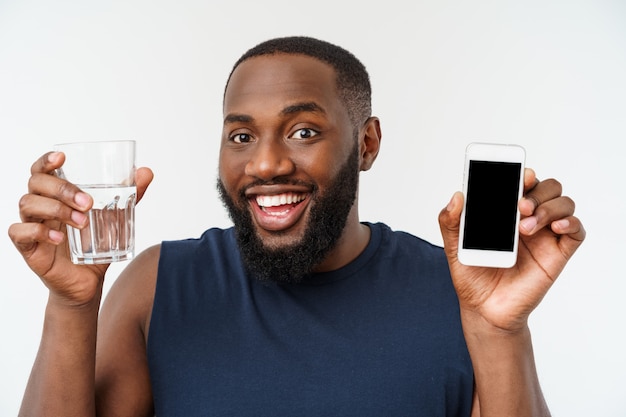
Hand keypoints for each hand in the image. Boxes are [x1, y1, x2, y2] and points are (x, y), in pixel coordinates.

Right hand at [8, 151, 153, 306]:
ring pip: (28, 203)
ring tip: (81, 222)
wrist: (88, 281)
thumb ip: (130, 195)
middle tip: (88, 203)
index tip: (61, 157)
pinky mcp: (27, 247)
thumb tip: (147, 172)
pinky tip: (59, 238)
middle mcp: (40, 206)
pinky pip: (19, 232)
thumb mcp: (116, 218)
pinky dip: (39, 232)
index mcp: (56, 195)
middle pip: (36, 183)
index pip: (42, 170)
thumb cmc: (95, 244)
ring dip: (56, 209)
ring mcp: (31, 225)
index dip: (46, 160)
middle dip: (62, 189)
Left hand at [438, 168, 584, 331]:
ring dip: (549, 207)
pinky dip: (571, 222)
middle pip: (548, 187)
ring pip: (564, 203)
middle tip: (520, 207)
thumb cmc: (472, 276)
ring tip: (526, 227)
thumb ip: (450, 222)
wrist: (484, 309)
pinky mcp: (558, 253)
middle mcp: (529, 218)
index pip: (523, 182)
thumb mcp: (454, 247)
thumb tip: (457, 196)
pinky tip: (556, 227)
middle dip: (537, 191)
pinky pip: (577, 231)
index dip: (524, 173)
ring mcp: (545, 235)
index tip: (519, 174)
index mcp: (506, 211)